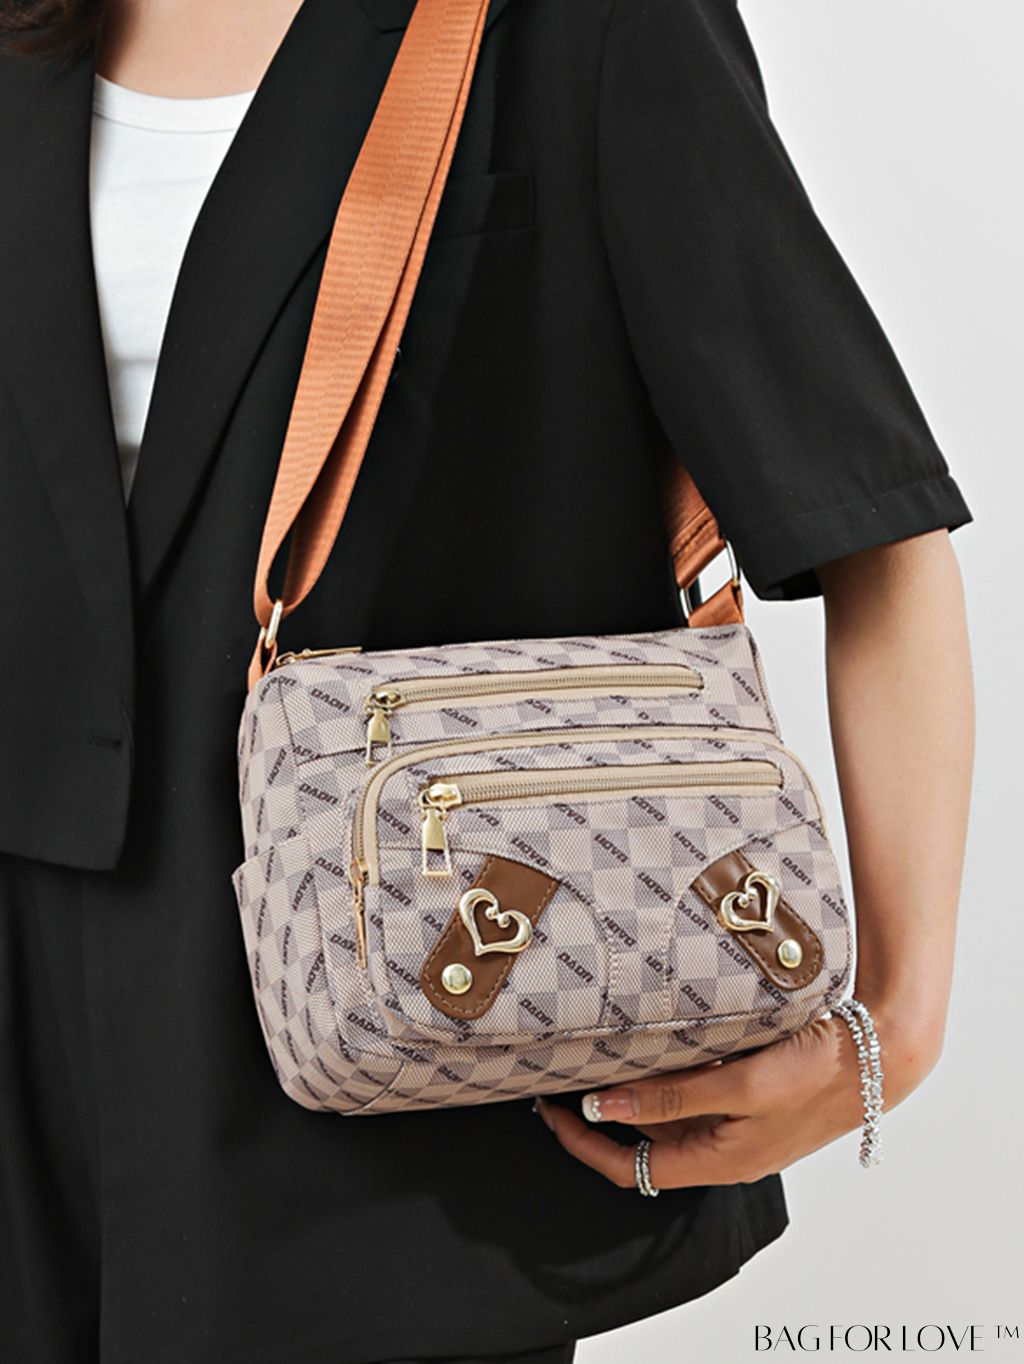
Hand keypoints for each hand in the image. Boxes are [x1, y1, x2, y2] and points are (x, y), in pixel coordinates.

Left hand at [533, 1005, 937, 1189]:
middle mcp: (722, 1146)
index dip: (584, 1146)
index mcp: (719, 1160)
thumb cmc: (817, 1072)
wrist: (880, 1053)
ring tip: (594, 1053)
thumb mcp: (741, 1086)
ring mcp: (735, 1122)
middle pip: (643, 1139)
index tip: (550, 1114)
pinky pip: (692, 1090)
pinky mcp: (747, 1094)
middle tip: (561, 1073)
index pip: (629, 1167)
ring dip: (630, 1088)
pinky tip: (649, 1040)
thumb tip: (603, 1107)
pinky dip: (663, 1072)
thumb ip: (673, 1096)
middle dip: (599, 1111)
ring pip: (665, 1112)